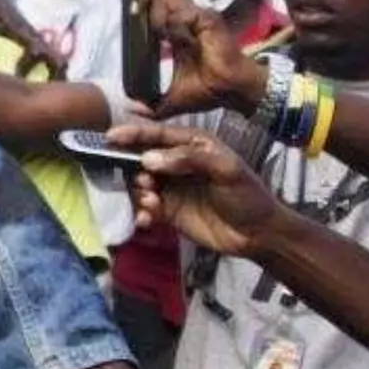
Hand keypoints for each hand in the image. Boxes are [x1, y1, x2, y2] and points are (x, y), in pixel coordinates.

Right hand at [109, 124, 281, 256]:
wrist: (258, 234)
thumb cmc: (248, 196)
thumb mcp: (226, 169)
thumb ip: (189, 158)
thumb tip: (148, 158)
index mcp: (193, 145)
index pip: (158, 135)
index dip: (134, 134)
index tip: (110, 138)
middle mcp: (177, 164)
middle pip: (142, 158)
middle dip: (133, 168)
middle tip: (144, 182)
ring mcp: (171, 188)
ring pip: (140, 184)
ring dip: (139, 193)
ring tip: (153, 202)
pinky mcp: (168, 211)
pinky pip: (145, 208)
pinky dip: (142, 212)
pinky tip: (148, 219)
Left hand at [137, 0, 263, 116]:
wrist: (232, 92)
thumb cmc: (208, 90)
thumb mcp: (172, 97)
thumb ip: (151, 102)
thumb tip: (132, 109)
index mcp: (177, 28)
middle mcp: (187, 16)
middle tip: (134, 4)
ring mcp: (197, 15)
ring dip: (155, 14)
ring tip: (162, 36)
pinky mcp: (207, 19)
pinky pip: (180, 13)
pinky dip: (172, 26)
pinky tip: (180, 41)